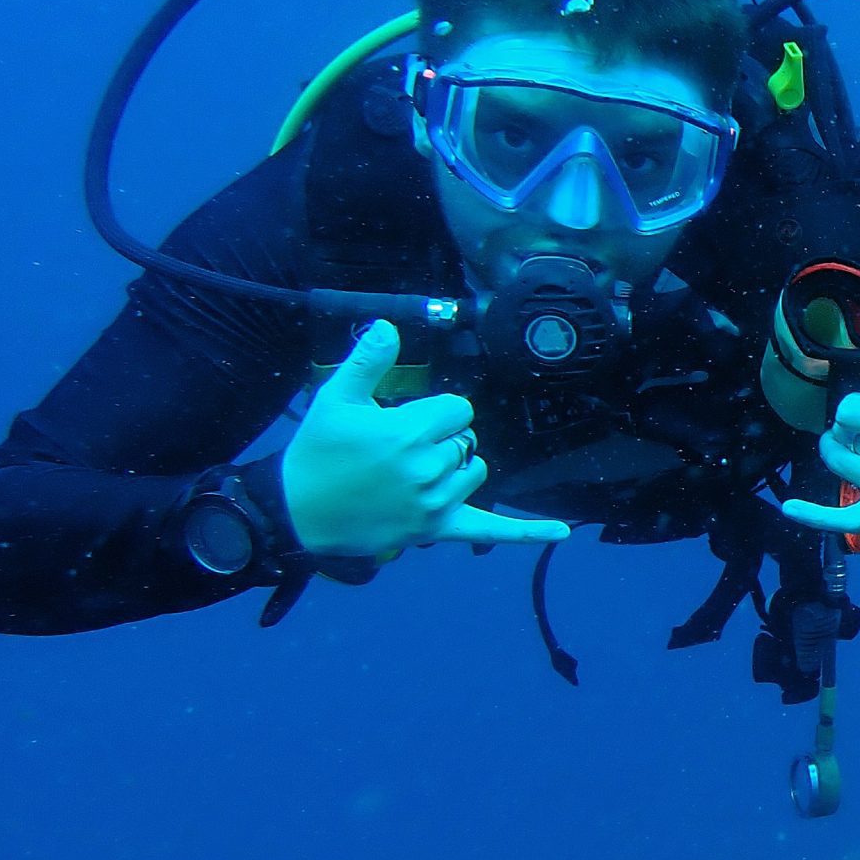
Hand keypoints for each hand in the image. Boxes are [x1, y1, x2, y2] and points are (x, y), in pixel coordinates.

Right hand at [281, 321, 569, 555]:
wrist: (298, 511)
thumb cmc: (317, 453)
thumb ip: (368, 360)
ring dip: (456, 467)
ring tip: (413, 471)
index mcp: (409, 432)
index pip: (458, 410)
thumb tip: (390, 326)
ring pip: (475, 471)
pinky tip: (562, 533)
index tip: (407, 418)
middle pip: (466, 439)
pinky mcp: (435, 530)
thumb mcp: (335, 398)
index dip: (435, 411)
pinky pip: (491, 530)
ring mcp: (434, 502)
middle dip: (440, 437)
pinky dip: (527, 533)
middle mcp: (428, 468)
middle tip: (398, 449)